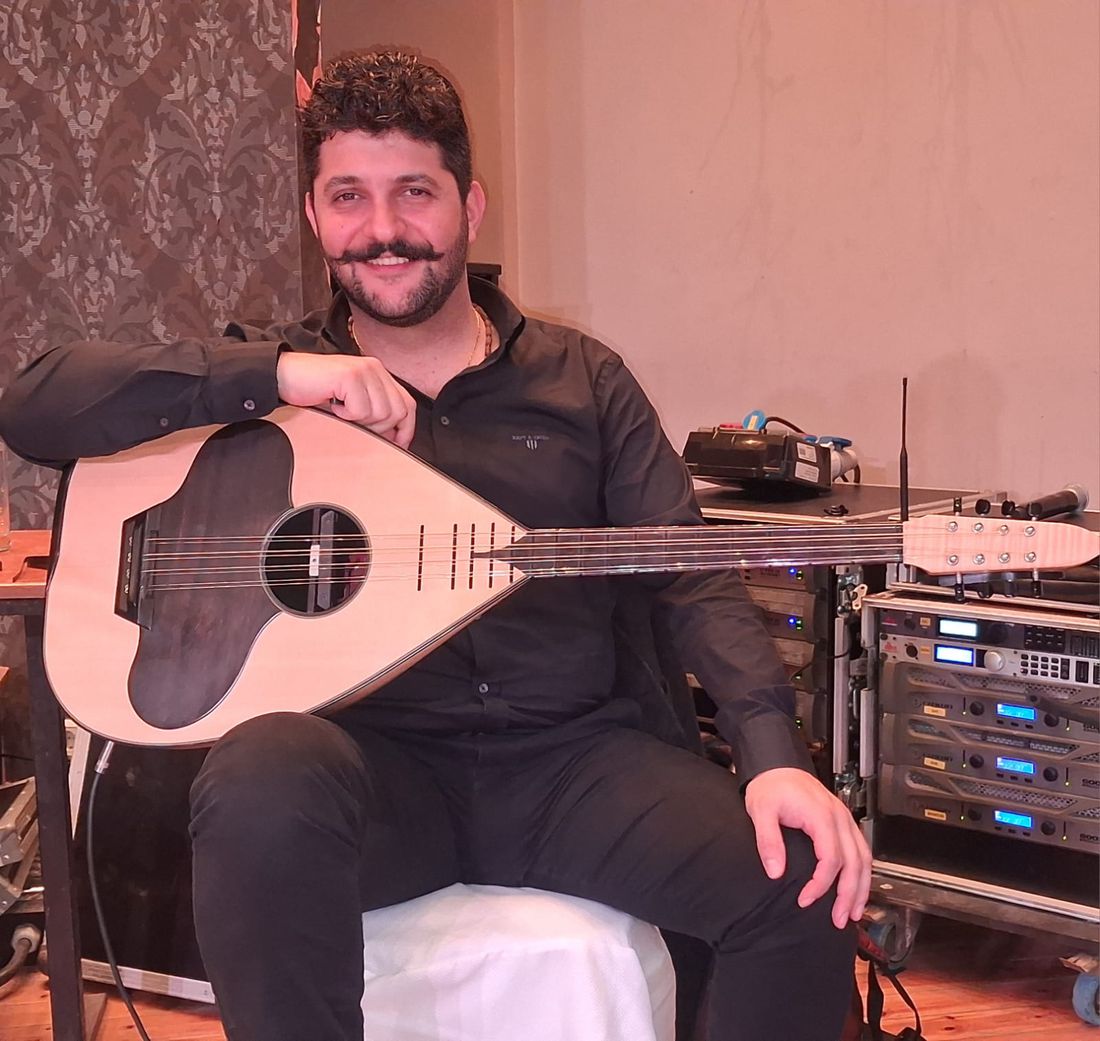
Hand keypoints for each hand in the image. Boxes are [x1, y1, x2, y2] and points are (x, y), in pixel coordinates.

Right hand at [276, 353, 415, 448]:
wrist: (283, 376)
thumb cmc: (314, 390)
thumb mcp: (351, 401)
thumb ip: (374, 411)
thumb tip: (394, 438)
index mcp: (378, 373)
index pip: (407, 405)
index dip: (405, 429)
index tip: (397, 445)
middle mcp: (374, 368)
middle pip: (398, 412)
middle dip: (379, 428)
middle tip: (355, 423)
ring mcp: (364, 370)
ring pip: (381, 413)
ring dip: (360, 421)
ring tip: (341, 411)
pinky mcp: (350, 376)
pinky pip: (361, 411)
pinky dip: (346, 415)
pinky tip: (333, 405)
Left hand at [744, 767, 870, 928]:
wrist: (777, 766)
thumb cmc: (770, 787)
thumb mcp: (760, 810)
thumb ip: (768, 841)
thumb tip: (776, 872)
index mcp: (821, 816)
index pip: (831, 859)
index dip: (821, 884)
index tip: (805, 901)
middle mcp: (839, 818)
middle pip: (854, 863)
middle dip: (849, 895)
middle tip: (838, 920)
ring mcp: (844, 820)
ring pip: (864, 858)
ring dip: (861, 887)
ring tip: (853, 913)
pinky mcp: (843, 822)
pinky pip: (861, 850)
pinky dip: (862, 872)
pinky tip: (857, 889)